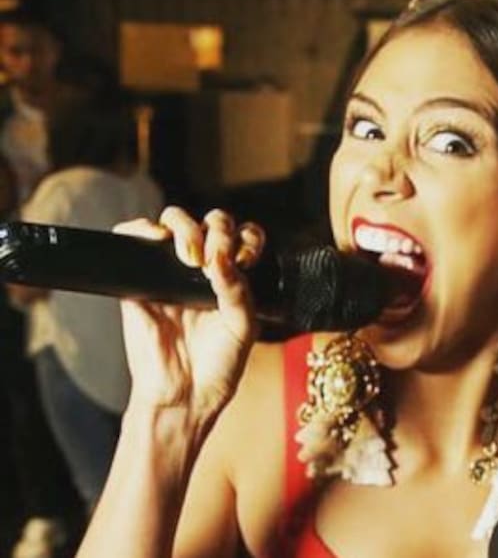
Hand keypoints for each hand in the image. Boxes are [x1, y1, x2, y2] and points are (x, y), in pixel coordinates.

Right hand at [115, 207, 266, 426]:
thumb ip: (238, 290)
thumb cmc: (218, 364)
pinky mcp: (137, 281)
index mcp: (233, 277)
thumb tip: (220, 257)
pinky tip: (156, 239)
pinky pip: (131, 238)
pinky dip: (140, 228)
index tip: (245, 258)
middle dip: (217, 229)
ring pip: (174, 221)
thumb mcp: (242, 326)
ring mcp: (168, 272)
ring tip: (191, 257)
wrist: (184, 395)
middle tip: (211, 260)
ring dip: (185, 227)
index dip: (248, 237)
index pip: (243, 236)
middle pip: (211, 221)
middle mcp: (202, 269)